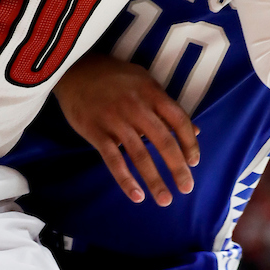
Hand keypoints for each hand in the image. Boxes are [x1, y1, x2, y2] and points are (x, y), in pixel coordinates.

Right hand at [54, 54, 199, 205]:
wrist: (74, 69)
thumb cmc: (115, 77)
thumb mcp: (145, 82)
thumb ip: (167, 106)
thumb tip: (194, 131)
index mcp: (152, 93)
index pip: (178, 120)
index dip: (189, 143)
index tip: (194, 162)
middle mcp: (137, 108)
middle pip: (163, 141)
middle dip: (177, 168)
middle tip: (186, 188)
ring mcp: (116, 121)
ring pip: (140, 155)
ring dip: (154, 180)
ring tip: (165, 199)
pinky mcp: (96, 132)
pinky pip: (113, 160)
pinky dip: (126, 179)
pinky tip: (137, 195)